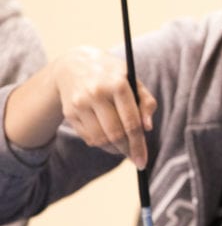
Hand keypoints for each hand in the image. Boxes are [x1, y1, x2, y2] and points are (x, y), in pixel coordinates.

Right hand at [52, 47, 156, 169]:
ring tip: (124, 149)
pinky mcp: (69, 112)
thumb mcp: (133, 80)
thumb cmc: (113, 75)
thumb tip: (148, 128)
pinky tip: (109, 140)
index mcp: (118, 84)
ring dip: (114, 150)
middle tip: (136, 159)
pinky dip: (101, 144)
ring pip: (100, 139)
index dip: (138, 145)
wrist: (75, 64)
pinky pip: (88, 138)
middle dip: (128, 151)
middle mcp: (97, 93)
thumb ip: (146, 102)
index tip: (143, 161)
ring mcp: (80, 103)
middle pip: (115, 134)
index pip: (131, 122)